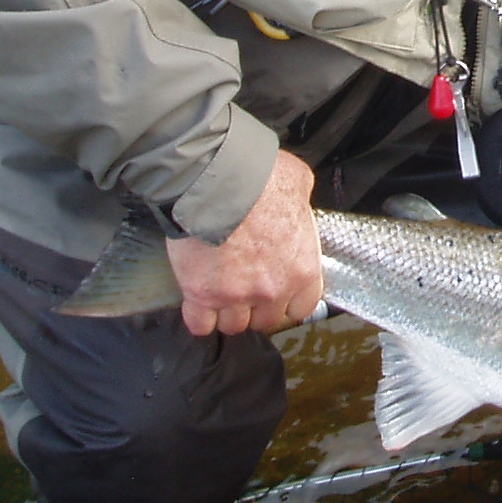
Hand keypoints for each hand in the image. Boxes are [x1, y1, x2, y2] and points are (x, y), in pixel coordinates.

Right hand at [165, 150, 323, 336]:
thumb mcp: (299, 184)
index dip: (288, 301)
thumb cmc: (259, 177)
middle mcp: (272, 289)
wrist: (217, 178)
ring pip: (233, 325)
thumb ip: (301, 204)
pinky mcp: (201, 294)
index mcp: (302, 268)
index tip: (279, 294)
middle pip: (266, 321)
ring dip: (227, 312)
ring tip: (220, 294)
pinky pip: (200, 324)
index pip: (303, 307)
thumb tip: (296, 200)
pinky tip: (199, 302)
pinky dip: (198, 317)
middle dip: (256, 307)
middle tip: (246, 288)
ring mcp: (236, 295)